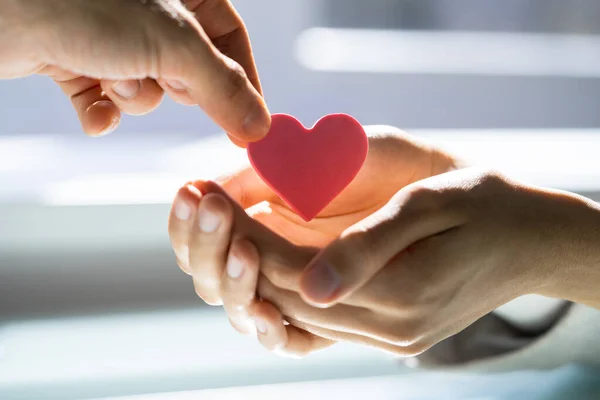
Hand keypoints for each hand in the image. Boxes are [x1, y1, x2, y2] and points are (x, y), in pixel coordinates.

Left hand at [0, 0, 268, 142]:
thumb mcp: (174, 45)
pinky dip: (100, 110)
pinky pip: (104, 100)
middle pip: (189, 68)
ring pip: (147, 88)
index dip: (244, 83)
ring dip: (132, 95)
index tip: (251, 126)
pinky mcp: (76, 58)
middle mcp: (148, 11)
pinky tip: (91, 108)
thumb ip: (223, 88)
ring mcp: (110, 35)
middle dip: (174, 87)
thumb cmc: (84, 4)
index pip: (230, 39)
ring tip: (111, 79)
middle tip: (163, 82)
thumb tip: (259, 126)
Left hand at [174, 167, 599, 356]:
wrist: (530, 237)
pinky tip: (258, 256)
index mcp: (399, 295)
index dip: (246, 236)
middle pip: (285, 300)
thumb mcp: (432, 205)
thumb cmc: (484, 204)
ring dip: (249, 272)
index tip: (211, 198)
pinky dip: (280, 288)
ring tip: (217, 221)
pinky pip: (315, 319)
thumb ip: (370, 246)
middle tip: (200, 202)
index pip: (294, 273)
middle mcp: (388, 329)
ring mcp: (387, 337)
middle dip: (235, 251)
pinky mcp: (386, 331)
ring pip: (293, 314)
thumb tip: (310, 284)